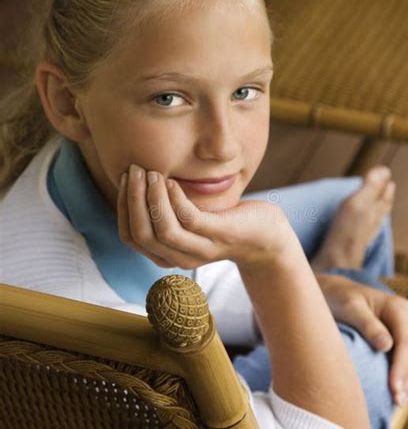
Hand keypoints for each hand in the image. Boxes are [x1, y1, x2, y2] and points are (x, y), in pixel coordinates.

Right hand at [117, 165, 290, 269]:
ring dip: (151, 198)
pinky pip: (189, 220)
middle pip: (142, 234)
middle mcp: (179, 258)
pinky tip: (171, 181)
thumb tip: (137, 178)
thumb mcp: (187, 219)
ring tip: (151, 172)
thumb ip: (164, 209)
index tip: (125, 179)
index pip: (130, 236)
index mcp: (166, 255)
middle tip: (134, 170)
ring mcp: (200, 250)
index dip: (122, 207)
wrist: (264, 236)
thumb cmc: (221, 221)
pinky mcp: (219, 235)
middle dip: (132, 199)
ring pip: (163, 230)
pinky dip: (174, 199)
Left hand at [316, 273, 407, 406]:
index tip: (393, 387)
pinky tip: (403, 394)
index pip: (407, 341)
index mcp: (399, 307)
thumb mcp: (349, 308)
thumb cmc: (340, 299)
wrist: (338, 294)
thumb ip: (367, 325)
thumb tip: (386, 346)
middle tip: (396, 401)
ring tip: (399, 402)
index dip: (402, 366)